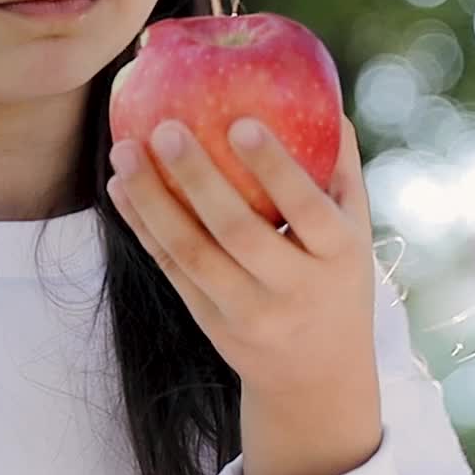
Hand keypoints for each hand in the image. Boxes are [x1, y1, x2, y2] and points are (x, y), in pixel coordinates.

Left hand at [107, 115, 377, 403]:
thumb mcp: (355, 231)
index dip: (275, 168)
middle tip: (165, 127)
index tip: (241, 122)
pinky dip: (142, 227)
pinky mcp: (209, 323)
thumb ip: (340, 168)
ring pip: (191, 254)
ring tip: (124, 151)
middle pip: (238, 232)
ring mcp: (247, 312)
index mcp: (339, 256)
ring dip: (152, 200)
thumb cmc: (335, 278)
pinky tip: (120, 188)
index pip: (306, 209)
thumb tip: (322, 96)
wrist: (315, 379)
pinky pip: (170, 270)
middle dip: (198, 178)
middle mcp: (293, 289)